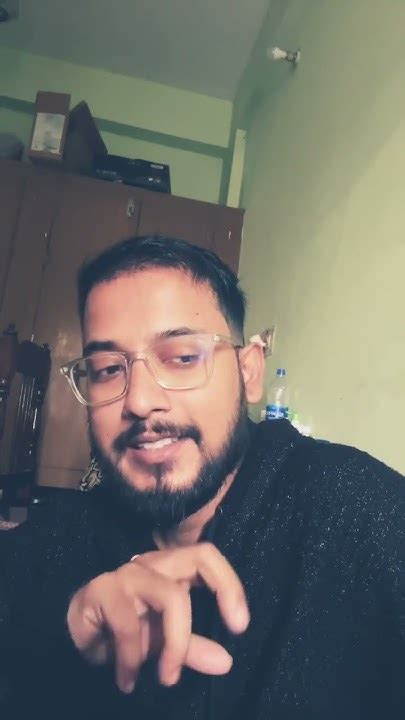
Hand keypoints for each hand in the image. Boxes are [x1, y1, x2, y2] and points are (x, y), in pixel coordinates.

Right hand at [67, 542, 248, 692]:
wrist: (74, 644)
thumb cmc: (124, 636)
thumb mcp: (164, 644)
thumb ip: (193, 649)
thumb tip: (226, 662)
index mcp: (173, 570)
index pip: (207, 557)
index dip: (230, 583)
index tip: (240, 626)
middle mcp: (153, 564)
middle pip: (199, 556)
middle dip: (223, 592)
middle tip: (232, 634)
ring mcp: (127, 573)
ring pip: (171, 595)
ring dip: (175, 644)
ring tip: (167, 678)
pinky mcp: (101, 589)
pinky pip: (129, 624)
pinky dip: (132, 658)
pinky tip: (127, 679)